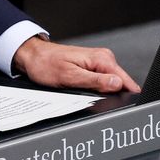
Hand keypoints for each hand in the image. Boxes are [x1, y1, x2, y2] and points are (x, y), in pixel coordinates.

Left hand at [12, 35, 140, 93]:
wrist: (33, 56)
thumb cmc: (46, 64)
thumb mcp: (70, 76)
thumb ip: (95, 81)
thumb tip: (117, 84)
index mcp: (101, 58)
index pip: (126, 80)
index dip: (125, 94)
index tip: (119, 103)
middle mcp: (103, 58)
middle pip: (120, 83)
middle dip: (112, 94)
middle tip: (91, 96)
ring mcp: (98, 62)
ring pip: (111, 83)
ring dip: (102, 91)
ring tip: (83, 90)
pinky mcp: (92, 66)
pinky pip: (102, 80)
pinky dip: (96, 87)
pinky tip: (84, 88)